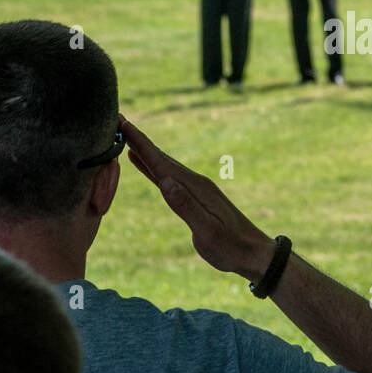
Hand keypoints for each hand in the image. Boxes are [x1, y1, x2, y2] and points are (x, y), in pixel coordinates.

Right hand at [120, 115, 274, 278]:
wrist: (254, 253)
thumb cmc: (231, 247)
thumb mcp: (208, 232)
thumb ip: (187, 207)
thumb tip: (165, 182)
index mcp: (196, 188)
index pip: (162, 163)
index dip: (142, 144)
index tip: (124, 123)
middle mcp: (195, 183)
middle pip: (160, 157)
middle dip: (139, 139)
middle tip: (118, 119)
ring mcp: (195, 188)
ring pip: (163, 165)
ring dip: (144, 150)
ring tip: (125, 135)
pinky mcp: (194, 197)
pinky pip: (167, 176)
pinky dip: (152, 167)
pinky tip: (142, 162)